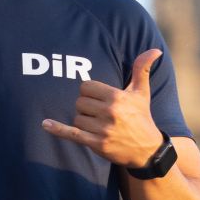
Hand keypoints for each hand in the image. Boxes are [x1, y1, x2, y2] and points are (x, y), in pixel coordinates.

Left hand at [42, 50, 165, 168]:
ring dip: (84, 122)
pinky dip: (57, 129)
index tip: (99, 99)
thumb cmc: (142, 117)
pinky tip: (45, 124)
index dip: (89, 93)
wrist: (147, 149)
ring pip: (77, 118)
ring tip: (100, 126)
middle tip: (101, 114)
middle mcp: (110, 112)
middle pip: (79, 102)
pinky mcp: (96, 143)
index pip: (85, 87)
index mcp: (117, 97)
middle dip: (86, 108)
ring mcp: (102, 129)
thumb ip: (142, 69)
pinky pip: (71, 133)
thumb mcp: (142, 93)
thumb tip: (155, 50)